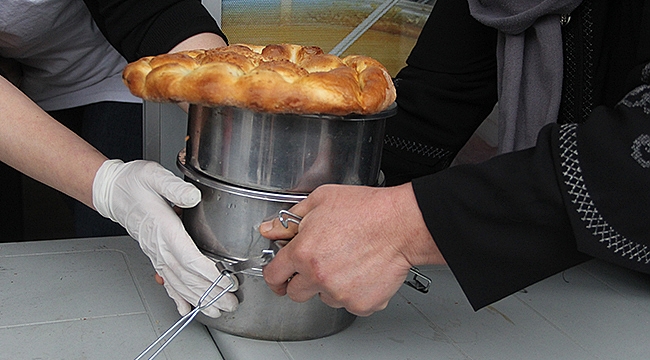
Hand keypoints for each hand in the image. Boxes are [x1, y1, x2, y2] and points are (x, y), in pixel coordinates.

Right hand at [92, 159, 237, 317]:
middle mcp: (160, 246)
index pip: (189, 258)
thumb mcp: (154, 176)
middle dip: (210, 293)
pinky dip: (176, 296)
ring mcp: (156, 253)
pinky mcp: (155, 255)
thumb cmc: (134, 183)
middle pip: (188, 277)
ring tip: (216, 310)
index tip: (225, 282)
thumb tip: (193, 196)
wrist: (113, 191)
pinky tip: (185, 308)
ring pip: (179, 283)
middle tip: (230, 303)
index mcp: (164, 229)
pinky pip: (166, 280)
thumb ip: (174, 188)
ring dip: (198, 298)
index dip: (208, 273)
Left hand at [260, 183, 441, 315]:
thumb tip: (270, 229)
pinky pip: (349, 304)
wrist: (401, 224)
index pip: (273, 275)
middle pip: (295, 293)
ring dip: (329, 286)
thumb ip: (289, 220)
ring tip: (346, 262)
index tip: (278, 277)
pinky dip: (354, 292)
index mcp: (303, 253)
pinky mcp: (361, 304)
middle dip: (300, 281)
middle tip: (316, 266)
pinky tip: (361, 271)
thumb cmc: (366, 210)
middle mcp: (318, 277)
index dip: (274, 275)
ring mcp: (340, 293)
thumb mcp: (320, 201)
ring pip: (324, 298)